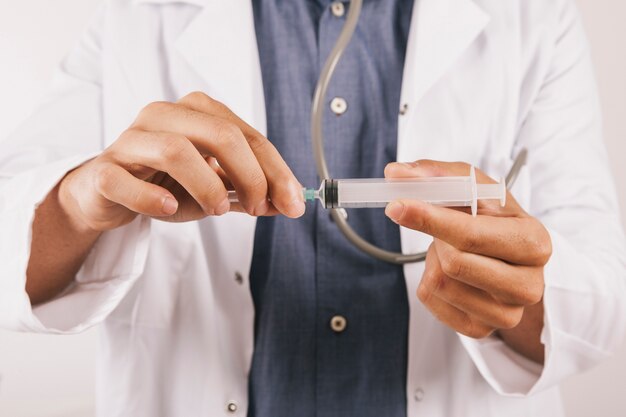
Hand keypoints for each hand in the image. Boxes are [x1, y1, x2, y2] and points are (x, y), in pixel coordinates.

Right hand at [59, 92, 304, 231]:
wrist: (106, 193)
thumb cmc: (163, 182)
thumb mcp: (213, 187)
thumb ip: (248, 192)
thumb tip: (288, 202)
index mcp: (197, 112)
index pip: (248, 136)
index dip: (276, 171)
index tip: (294, 203)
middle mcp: (164, 116)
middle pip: (220, 135)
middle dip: (252, 176)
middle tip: (260, 208)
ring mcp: (131, 141)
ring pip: (175, 150)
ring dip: (207, 186)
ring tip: (219, 209)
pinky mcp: (104, 170)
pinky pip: (125, 181)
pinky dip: (151, 197)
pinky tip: (168, 206)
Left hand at [384, 160, 550, 348]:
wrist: (510, 259)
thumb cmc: (492, 219)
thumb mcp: (475, 188)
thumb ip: (438, 175)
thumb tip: (395, 173)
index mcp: (534, 242)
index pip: (471, 234)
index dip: (430, 218)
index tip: (397, 206)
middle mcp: (529, 285)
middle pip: (454, 263)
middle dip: (438, 240)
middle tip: (441, 230)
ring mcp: (507, 314)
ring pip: (439, 283)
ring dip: (434, 260)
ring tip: (453, 250)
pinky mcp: (481, 329)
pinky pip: (431, 299)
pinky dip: (429, 280)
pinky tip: (450, 273)